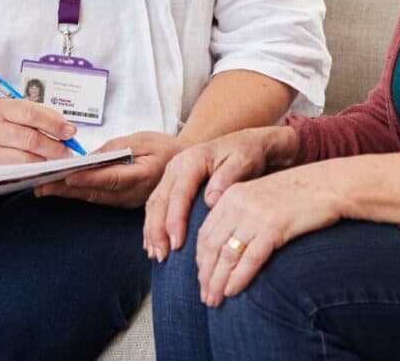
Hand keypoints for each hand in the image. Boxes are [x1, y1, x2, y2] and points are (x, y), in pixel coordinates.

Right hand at [0, 98, 76, 170]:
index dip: (54, 124)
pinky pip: (15, 172)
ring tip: (58, 161)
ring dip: (46, 161)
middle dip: (54, 146)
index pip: (31, 114)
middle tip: (67, 151)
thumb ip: (37, 115)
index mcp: (1, 108)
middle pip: (30, 139)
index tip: (70, 131)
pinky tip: (43, 170)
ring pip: (24, 159)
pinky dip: (33, 172)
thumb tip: (65, 127)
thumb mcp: (11, 110)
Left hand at [34, 131, 180, 207]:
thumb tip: (89, 158)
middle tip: (42, 186)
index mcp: (142, 175)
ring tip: (45, 188)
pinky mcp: (124, 203)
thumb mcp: (144, 139)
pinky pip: (99, 199)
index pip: (110, 178)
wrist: (184, 165)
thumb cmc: (165, 148)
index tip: (66, 177)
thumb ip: (117, 148)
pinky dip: (80, 194)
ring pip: (94, 198)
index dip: (87, 178)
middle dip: (67, 190)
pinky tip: (63, 190)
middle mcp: (133, 193)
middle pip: (96, 192)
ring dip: (69, 194)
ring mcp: (128, 201)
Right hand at [143, 126, 296, 261]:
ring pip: (154, 204)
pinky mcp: (172, 182)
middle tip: (162, 256)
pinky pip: (157, 204)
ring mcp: (172, 173)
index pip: (179, 194)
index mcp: (192, 160)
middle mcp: (177, 165)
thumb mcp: (242, 162)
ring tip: (156, 255)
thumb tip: (210, 201)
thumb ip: (226, 179)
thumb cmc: (246, 154)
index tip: (176, 245)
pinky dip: (153, 225)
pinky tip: (154, 244)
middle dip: (157, 231)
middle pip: (160, 200)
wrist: (246, 143)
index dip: (175, 221)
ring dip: (152, 231)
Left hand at [194, 162, 344, 307]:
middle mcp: (238, 203)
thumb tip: (229, 247)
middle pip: (211, 245)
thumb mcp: (262, 198)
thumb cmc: (299, 195)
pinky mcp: (274, 226)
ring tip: (215, 300)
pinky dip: (238, 278)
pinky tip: (232, 292)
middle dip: (206, 275)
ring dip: (218, 282)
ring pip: (227, 254)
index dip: (201, 260)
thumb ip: (243, 214)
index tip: (202, 279)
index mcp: (232, 195)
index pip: (205, 232)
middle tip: (205, 297)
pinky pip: (250, 258)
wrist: (329, 184)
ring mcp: (255, 214)